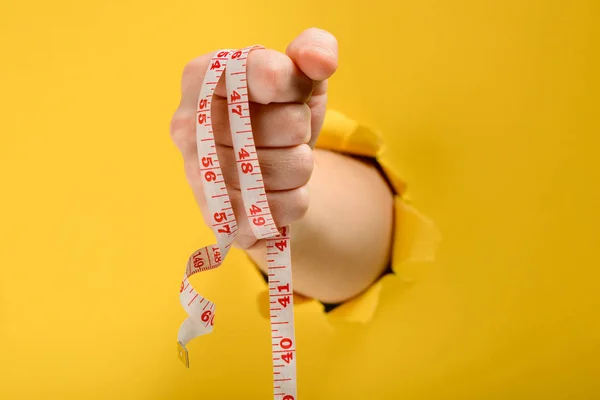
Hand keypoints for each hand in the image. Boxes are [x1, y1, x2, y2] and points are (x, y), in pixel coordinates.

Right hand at [170, 28, 337, 248]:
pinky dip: (293, 200)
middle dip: (301, 129)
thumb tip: (320, 60)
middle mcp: (189, 126)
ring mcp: (198, 175)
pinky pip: (283, 209)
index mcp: (203, 76)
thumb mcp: (298, 75)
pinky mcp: (217, 217)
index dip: (298, 87)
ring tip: (279, 159)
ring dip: (301, 165)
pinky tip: (275, 191)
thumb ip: (314, 48)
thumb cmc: (277, 114)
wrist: (261, 172)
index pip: (273, 76)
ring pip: (293, 168)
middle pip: (290, 124)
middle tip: (282, 133)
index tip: (290, 92)